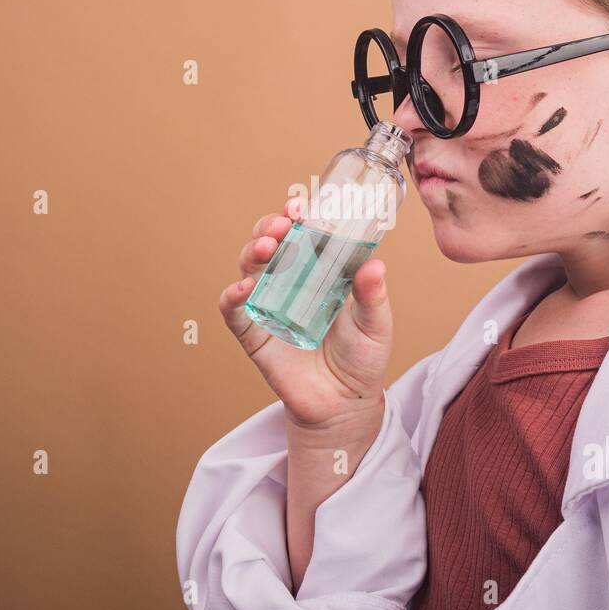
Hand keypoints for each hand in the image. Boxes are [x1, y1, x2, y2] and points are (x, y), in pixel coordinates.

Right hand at [218, 196, 392, 430]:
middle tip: (283, 223)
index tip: (300, 205)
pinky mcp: (253, 334)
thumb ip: (373, 296)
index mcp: (319, 271)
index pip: (302, 233)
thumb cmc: (361, 359)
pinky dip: (233, 296)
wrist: (344, 404)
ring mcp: (268, 305)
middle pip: (269, 243)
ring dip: (252, 251)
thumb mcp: (375, 324)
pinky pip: (235, 311)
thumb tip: (374, 265)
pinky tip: (244, 288)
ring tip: (266, 247)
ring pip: (249, 268)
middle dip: (270, 227)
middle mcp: (289, 281)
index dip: (297, 215)